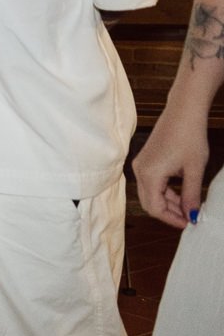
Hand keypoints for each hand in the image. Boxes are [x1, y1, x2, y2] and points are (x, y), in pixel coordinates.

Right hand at [132, 107, 209, 228]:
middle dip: (169, 213)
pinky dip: (165, 191)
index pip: (155, 207)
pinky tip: (181, 193)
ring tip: (189, 207)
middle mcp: (140, 170)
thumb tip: (192, 216)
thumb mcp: (195, 170)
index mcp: (150, 174)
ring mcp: (141, 164)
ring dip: (168, 203)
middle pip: (149, 202)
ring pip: (150, 193)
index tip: (189, 224)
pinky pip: (151, 183)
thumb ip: (191, 196)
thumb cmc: (190, 137)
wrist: (183, 112)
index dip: (172, 219)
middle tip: (189, 219)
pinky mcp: (146, 160)